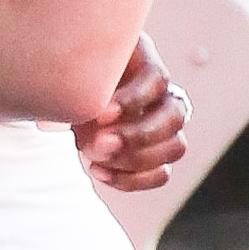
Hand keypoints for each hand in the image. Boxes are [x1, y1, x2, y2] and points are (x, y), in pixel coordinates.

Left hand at [75, 37, 190, 191]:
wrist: (73, 100)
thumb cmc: (77, 83)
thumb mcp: (78, 78)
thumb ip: (87, 92)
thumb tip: (100, 122)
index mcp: (148, 69)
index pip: (158, 79)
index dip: (134, 99)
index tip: (101, 114)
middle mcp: (166, 98)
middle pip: (175, 117)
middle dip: (138, 135)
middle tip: (100, 142)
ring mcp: (166, 130)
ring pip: (175, 148)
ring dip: (136, 159)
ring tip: (95, 159)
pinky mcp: (157, 157)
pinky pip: (160, 175)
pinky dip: (130, 179)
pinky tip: (96, 170)